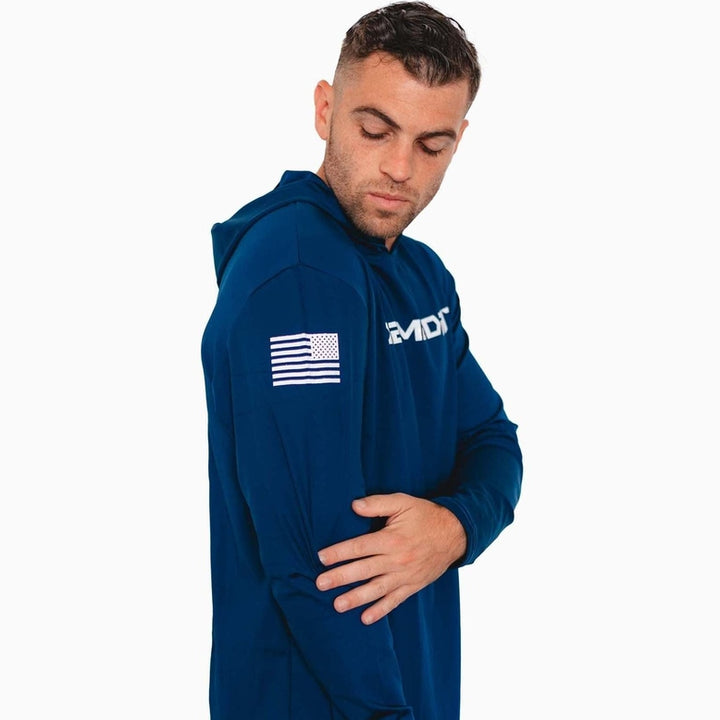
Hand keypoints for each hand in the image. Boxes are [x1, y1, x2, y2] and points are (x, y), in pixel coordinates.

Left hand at [316, 493, 466, 624]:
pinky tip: (365, 618)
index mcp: (391, 539)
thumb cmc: (425, 515)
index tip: (321, 558)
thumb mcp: (403, 502)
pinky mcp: (413, 585)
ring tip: (337, 605)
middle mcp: (397, 560)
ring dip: (356, 598)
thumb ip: (377, 504)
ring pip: (376, 589)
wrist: (455, 534)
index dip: (339, 552)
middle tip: (320, 584)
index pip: (359, 547)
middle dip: (340, 577)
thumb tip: (354, 505)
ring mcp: (405, 575)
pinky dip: (380, 611)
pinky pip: (395, 601)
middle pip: (364, 570)